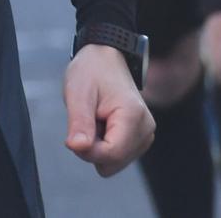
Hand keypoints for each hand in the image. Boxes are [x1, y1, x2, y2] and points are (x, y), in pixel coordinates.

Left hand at [64, 46, 154, 176]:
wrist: (106, 57)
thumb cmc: (92, 71)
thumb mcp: (78, 93)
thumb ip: (79, 123)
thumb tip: (77, 147)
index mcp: (134, 116)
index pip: (110, 154)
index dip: (87, 150)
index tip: (74, 134)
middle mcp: (146, 128)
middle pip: (112, 162)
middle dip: (92, 148)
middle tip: (87, 119)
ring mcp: (145, 134)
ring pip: (113, 163)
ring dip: (98, 145)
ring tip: (96, 118)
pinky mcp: (140, 138)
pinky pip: (116, 157)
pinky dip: (104, 144)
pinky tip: (103, 123)